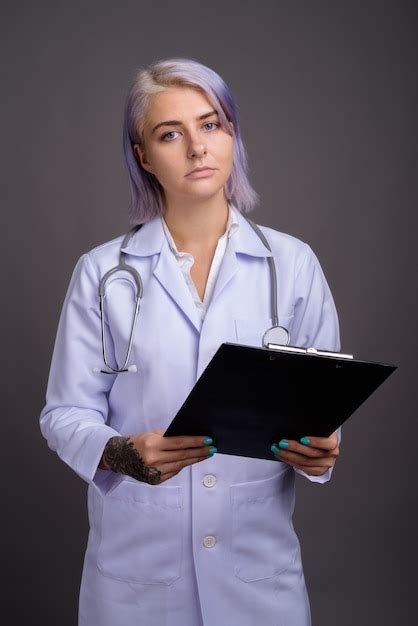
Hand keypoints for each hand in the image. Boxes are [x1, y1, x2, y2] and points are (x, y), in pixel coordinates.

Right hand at [100, 430, 215, 484]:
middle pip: (182, 456)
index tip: (208, 440)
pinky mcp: (154, 481)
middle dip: (199, 452)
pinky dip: (182, 466)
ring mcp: (154, 472)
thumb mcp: (152, 434)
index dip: (195, 442)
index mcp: (152, 445)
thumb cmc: (139, 442)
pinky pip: (173, 473)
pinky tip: (190, 461)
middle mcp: (153, 460)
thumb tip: (190, 438)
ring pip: (180, 466)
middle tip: (212, 449)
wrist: (120, 457)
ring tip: (205, 455)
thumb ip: (169, 437)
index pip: (179, 443)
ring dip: (194, 460)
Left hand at [271, 431, 339, 475]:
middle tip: (282, 443)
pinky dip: (290, 462)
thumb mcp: (315, 427)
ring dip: (289, 456)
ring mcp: (325, 464)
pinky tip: (282, 456)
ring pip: (305, 462)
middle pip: (312, 454)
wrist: (318, 442)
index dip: (315, 442)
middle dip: (295, 448)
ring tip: (278, 449)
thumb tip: (295, 422)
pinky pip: (303, 468)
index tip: (302, 439)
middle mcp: (332, 454)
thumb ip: (309, 426)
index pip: (327, 443)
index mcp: (333, 441)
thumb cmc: (315, 432)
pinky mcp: (318, 471)